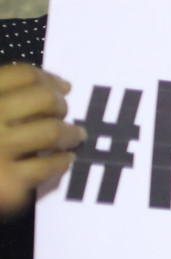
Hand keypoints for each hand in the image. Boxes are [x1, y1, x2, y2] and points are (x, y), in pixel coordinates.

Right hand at [0, 65, 82, 218]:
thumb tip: (53, 85)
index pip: (23, 75)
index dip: (48, 79)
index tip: (61, 87)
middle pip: (43, 100)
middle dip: (60, 106)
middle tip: (64, 113)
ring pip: (52, 132)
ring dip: (69, 133)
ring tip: (74, 135)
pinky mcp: (7, 184)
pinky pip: (47, 167)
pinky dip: (62, 161)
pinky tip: (63, 160)